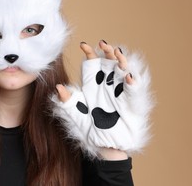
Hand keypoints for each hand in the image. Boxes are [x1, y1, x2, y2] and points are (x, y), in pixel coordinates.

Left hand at [53, 40, 152, 157]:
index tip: (83, 45)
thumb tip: (58, 87)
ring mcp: (120, 92)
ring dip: (122, 61)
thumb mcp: (75, 115)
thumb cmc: (91, 130)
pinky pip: (134, 90)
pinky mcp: (131, 103)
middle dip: (107, 51)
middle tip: (103, 44)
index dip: (89, 52)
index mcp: (92, 84)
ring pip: (123, 71)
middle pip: (109, 62)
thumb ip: (68, 102)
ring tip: (117, 53)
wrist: (105, 147)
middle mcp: (107, 85)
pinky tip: (128, 77)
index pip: (92, 63)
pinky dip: (133, 83)